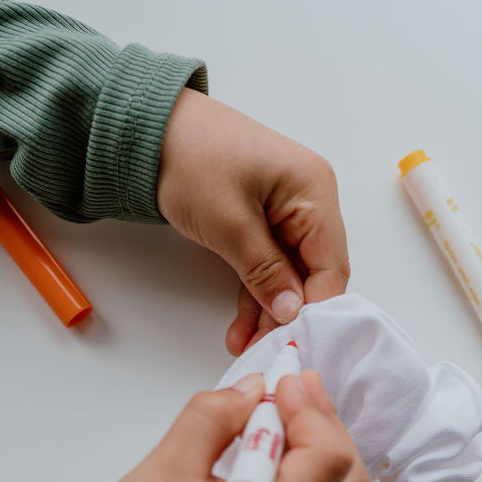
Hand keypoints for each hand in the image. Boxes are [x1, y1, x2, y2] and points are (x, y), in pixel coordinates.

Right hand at [101, 370, 368, 481]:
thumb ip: (215, 416)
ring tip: (285, 409)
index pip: (326, 459)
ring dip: (320, 443)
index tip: (281, 382)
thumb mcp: (169, 463)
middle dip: (325, 424)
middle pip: (347, 476)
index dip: (309, 411)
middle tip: (293, 388)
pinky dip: (308, 466)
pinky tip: (276, 442)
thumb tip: (255, 388)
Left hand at [157, 90, 350, 355]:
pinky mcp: (264, 222)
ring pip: (289, 275)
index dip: (316, 308)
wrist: (150, 130)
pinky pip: (268, 266)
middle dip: (290, 315)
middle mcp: (310, 202)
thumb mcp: (230, 223)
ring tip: (246, 347)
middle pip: (314, 273)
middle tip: (267, 352)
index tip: (297, 344)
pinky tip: (241, 327)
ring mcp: (287, 213)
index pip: (331, 265)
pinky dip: (255, 294)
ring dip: (269, 311)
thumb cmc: (192, 160)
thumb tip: (291, 312)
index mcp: (315, 192)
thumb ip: (265, 271)